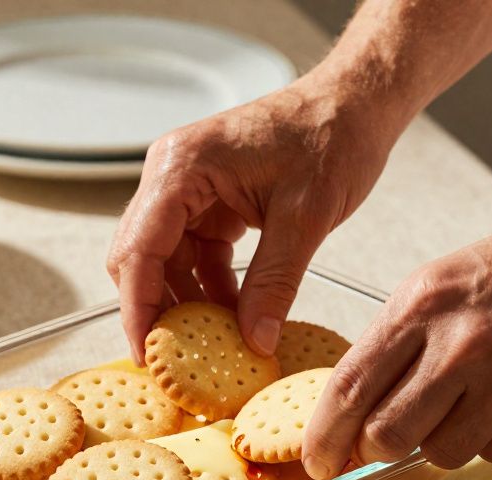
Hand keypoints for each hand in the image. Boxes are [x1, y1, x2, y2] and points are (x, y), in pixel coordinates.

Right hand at [106, 75, 404, 362]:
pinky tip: (235, 318)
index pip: (138, 249)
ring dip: (187, 303)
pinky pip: (195, 255)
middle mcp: (173, 175)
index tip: (147, 355)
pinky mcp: (209, 202)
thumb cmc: (330, 135)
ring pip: (165, 262)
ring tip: (211, 347)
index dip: (137, 308)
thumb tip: (255, 340)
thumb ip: (275, 282)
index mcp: (182, 167)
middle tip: (175, 362)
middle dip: (156, 310)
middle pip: (139, 257)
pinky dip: (210, 288)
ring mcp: (188, 189)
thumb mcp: (306, 216)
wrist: (354, 104)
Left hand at [301, 195, 491, 477]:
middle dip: (376, 449)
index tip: (317, 458)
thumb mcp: (450, 278)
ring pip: (440, 454)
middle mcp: (459, 342)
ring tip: (468, 402)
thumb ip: (402, 336)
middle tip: (383, 444)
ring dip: (442, 442)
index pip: (348, 387)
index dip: (323, 435)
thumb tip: (359, 401)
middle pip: (385, 436)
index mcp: (422, 302)